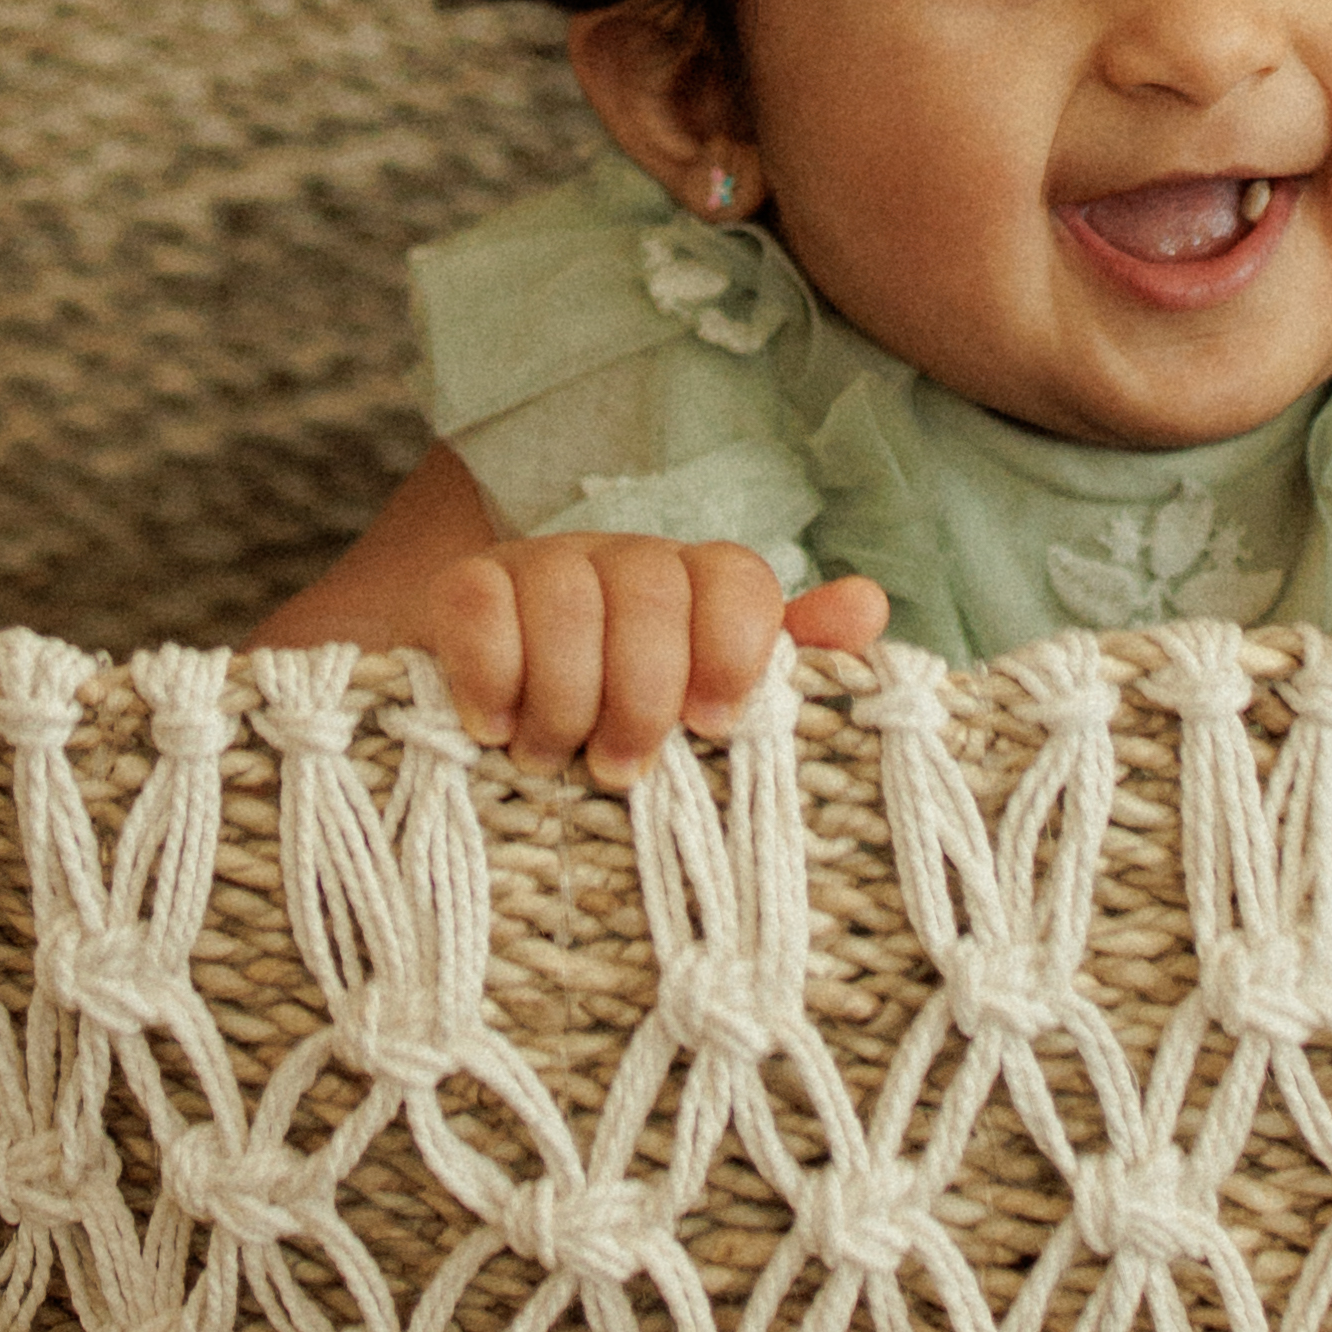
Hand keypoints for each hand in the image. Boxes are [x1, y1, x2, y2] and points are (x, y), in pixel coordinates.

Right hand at [434, 536, 893, 781]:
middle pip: (651, 588)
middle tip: (623, 769)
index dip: (733, 647)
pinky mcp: (464, 587)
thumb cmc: (622, 720)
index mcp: (693, 588)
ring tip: (552, 760)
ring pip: (565, 597)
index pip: (735, 577)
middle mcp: (622, 563)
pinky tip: (492, 725)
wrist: (494, 709)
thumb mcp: (704, 708)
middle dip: (642, 692)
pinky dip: (489, 674)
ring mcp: (540, 567)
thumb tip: (867, 608)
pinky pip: (478, 603)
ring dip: (564, 697)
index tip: (715, 724)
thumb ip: (789, 663)